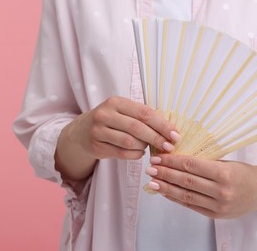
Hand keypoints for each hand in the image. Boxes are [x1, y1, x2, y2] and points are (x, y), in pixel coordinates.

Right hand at [65, 96, 179, 159]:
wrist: (81, 132)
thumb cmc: (111, 120)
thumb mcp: (123, 111)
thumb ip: (143, 116)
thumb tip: (170, 129)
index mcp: (116, 102)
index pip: (144, 113)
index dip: (162, 125)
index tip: (175, 134)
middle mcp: (105, 114)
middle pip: (137, 128)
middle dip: (157, 138)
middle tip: (169, 146)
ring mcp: (98, 131)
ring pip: (130, 142)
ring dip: (144, 146)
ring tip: (150, 147)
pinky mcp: (96, 146)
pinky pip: (122, 153)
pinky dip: (135, 154)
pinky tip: (140, 152)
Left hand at [145, 154, 256, 218]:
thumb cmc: (243, 172)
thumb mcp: (226, 162)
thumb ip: (204, 163)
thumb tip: (176, 159)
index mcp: (225, 173)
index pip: (192, 166)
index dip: (172, 161)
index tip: (158, 157)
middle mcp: (222, 191)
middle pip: (186, 181)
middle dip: (165, 174)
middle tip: (150, 168)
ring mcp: (219, 205)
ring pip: (186, 195)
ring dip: (167, 188)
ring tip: (153, 181)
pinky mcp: (216, 215)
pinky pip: (192, 206)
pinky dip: (177, 199)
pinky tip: (166, 192)